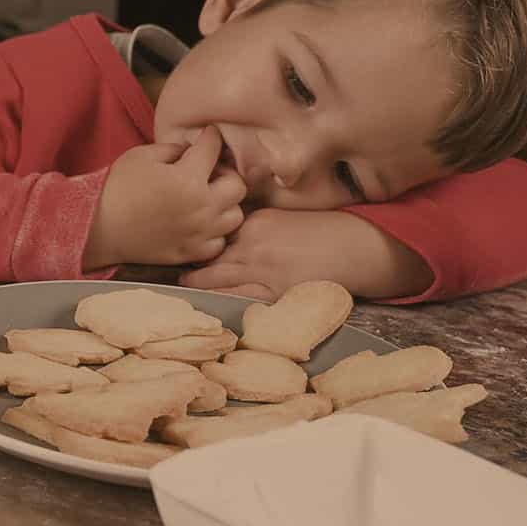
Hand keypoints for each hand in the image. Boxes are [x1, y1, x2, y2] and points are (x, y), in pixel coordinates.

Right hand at [85, 126, 245, 268]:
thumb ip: (174, 149)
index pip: (213, 149)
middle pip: (238, 186)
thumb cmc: (116, 188)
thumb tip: (192, 150)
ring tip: (206, 200)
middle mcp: (201, 207)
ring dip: (224, 204)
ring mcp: (198, 233)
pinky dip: (214, 232)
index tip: (209, 136)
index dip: (211, 137)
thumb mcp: (142, 155)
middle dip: (225, 174)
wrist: (97, 227)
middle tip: (208, 173)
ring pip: (235, 216)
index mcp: (188, 178)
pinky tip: (198, 224)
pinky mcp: (191, 252)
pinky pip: (219, 242)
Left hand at [179, 207, 434, 300]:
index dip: (190, 240)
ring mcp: (262, 271)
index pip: (210, 232)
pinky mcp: (275, 293)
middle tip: (166, 268)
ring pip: (213, 280)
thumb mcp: (282, 219)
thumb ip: (250, 226)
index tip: (172, 242)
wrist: (361, 246)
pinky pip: (236, 300)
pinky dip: (218, 302)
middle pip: (204, 256)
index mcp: (254, 221)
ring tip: (180, 288)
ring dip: (195, 285)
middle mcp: (251, 244)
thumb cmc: (324, 230)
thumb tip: (220, 231)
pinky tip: (205, 306)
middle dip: (184, 263)